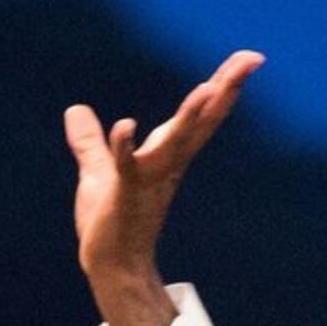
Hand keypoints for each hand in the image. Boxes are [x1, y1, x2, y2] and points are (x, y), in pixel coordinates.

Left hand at [64, 49, 262, 325]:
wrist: (111, 267)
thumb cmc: (111, 221)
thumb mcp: (99, 171)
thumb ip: (90, 140)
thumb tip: (75, 110)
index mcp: (167, 155)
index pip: (202, 115)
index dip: (226, 85)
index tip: (249, 58)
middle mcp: (167, 164)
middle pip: (202, 121)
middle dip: (226, 89)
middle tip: (252, 60)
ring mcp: (148, 179)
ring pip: (174, 142)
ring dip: (190, 116)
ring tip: (206, 88)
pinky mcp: (124, 194)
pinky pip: (127, 167)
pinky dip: (126, 146)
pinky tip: (126, 124)